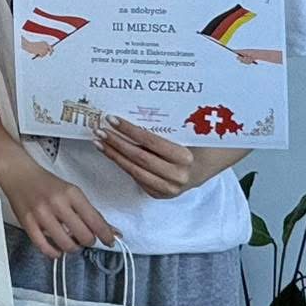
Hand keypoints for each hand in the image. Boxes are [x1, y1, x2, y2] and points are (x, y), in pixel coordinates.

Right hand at [0, 153, 117, 257]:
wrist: (19, 174)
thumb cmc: (47, 184)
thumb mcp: (71, 192)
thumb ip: (90, 212)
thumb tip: (112, 231)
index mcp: (72, 193)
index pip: (95, 220)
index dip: (106, 235)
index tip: (110, 241)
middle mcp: (57, 203)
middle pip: (83, 235)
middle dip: (89, 241)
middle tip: (86, 239)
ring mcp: (41, 214)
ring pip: (66, 244)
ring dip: (73, 248)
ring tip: (72, 243)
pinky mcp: (27, 223)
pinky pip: (44, 247)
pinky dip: (54, 253)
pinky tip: (57, 251)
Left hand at [94, 114, 216, 198]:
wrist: (205, 166)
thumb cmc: (194, 143)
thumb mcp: (186, 132)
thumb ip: (165, 127)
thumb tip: (131, 111)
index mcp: (185, 157)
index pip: (151, 142)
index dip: (130, 130)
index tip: (112, 119)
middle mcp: (178, 176)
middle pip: (139, 158)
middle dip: (116, 143)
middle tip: (99, 130)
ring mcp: (169, 189)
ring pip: (134, 171)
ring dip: (114, 155)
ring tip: (100, 142)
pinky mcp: (160, 195)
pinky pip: (137, 179)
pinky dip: (123, 165)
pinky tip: (112, 154)